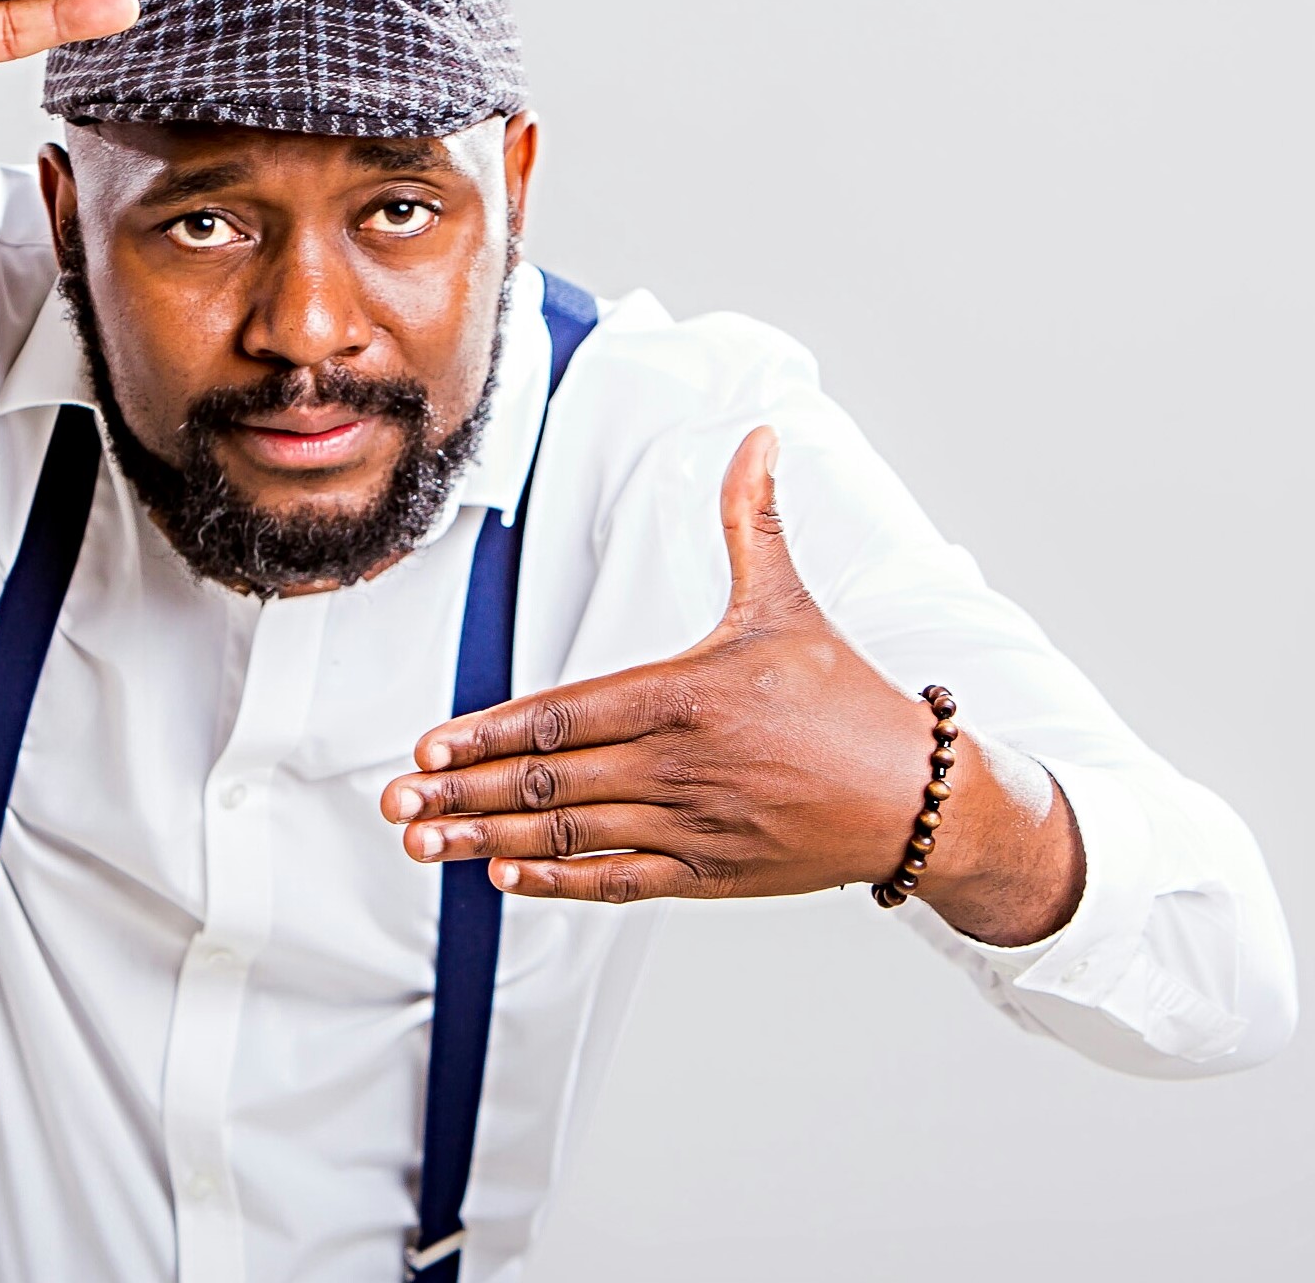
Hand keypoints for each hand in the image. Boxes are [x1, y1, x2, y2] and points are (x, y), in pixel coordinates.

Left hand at [379, 426, 1084, 944]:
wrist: (917, 797)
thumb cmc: (848, 699)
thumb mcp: (788, 600)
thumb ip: (752, 520)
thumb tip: (759, 435)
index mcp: (684, 695)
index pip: (562, 715)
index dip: (489, 733)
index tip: (430, 744)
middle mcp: (677, 764)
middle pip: (547, 779)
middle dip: (462, 791)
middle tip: (397, 801)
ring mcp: (689, 824)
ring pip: (569, 831)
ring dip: (486, 837)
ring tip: (425, 839)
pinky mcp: (706, 873)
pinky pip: (615, 878)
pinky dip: (554, 877)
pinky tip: (502, 872)